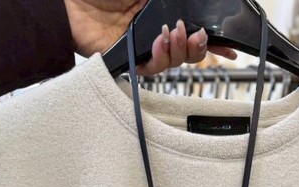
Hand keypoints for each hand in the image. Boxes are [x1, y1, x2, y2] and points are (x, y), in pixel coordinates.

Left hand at [63, 0, 236, 72]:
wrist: (68, 2)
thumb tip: (188, 5)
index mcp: (159, 9)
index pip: (193, 27)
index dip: (213, 38)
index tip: (231, 45)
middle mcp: (153, 29)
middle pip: (188, 50)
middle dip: (200, 47)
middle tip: (200, 36)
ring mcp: (142, 45)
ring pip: (174, 62)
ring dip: (181, 50)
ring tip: (176, 33)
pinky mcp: (129, 59)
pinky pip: (153, 68)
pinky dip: (161, 57)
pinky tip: (161, 41)